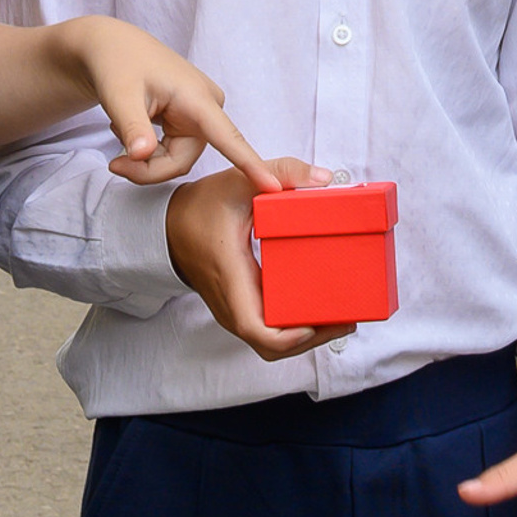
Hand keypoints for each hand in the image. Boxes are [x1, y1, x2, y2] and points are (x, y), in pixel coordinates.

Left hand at [70, 17, 281, 189]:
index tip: (273, 186)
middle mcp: (207, 107)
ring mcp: (199, 115)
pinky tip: (131, 126)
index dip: (250, 163)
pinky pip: (173, 152)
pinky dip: (147, 150)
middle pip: (185, 160)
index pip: (228, 137)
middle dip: (148, 169)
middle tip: (114, 161)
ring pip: (177, 159)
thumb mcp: (119, 96)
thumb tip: (141, 155)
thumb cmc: (118, 64)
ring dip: (145, 160)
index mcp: (198, 99)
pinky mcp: (190, 120)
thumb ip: (132, 128)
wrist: (112, 47)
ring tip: (119, 132)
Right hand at [166, 156, 352, 360]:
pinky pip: (266, 327)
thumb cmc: (201, 207)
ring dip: (304, 337)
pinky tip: (318, 309)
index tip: (313, 325)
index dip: (286, 338)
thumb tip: (324, 178)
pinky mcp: (240, 303)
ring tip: (341, 318)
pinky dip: (292, 328)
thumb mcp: (240, 180)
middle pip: (269, 344)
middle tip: (347, 320)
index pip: (253, 327)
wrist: (169, 225)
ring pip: (268, 340)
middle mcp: (232, 301)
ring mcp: (234, 306)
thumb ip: (283, 172)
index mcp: (231, 275)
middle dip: (309, 340)